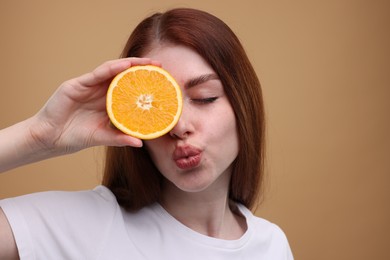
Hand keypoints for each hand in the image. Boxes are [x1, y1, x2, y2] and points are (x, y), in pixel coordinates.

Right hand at [29, 58, 158, 154]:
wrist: (50, 138)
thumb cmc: (75, 137)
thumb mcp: (102, 137)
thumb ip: (120, 138)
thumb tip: (140, 143)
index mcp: (107, 103)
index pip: (129, 90)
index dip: (144, 85)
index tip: (162, 84)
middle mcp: (100, 92)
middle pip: (123, 76)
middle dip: (141, 70)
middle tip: (159, 67)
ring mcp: (89, 86)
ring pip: (112, 71)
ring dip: (129, 65)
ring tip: (146, 63)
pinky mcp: (77, 84)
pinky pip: (97, 74)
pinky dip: (111, 69)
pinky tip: (125, 66)